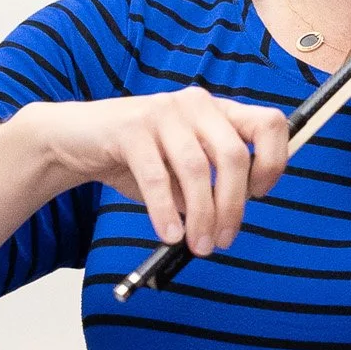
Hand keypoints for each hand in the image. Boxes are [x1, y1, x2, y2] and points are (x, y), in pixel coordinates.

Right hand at [21, 89, 289, 254]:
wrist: (76, 139)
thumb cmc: (139, 159)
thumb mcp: (183, 170)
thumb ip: (211, 186)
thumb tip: (231, 221)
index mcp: (219, 111)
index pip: (270, 124)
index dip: (274, 162)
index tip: (260, 196)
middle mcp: (197, 104)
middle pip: (233, 155)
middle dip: (233, 205)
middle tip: (223, 241)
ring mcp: (164, 111)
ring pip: (196, 168)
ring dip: (201, 215)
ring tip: (198, 245)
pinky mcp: (131, 127)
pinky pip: (156, 176)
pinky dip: (166, 211)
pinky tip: (169, 233)